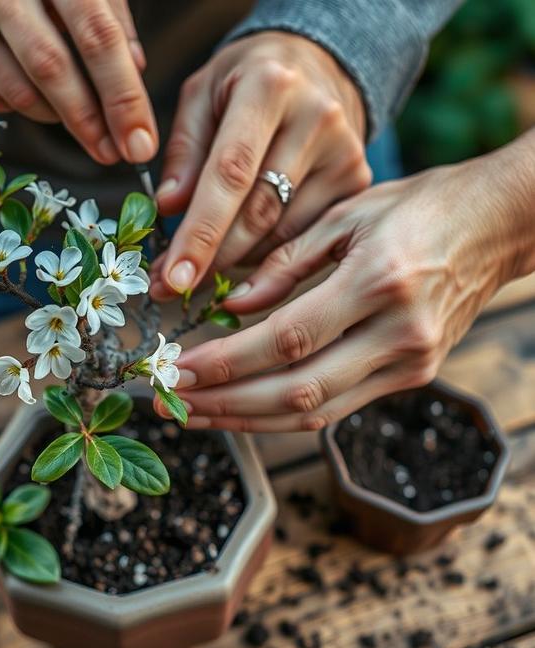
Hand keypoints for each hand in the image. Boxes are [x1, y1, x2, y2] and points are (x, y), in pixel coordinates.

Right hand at [0, 0, 156, 164]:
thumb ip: (111, 20)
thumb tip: (135, 75)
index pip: (97, 38)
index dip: (124, 97)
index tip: (141, 144)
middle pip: (53, 70)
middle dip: (89, 123)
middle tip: (114, 154)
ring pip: (22, 92)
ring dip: (58, 116)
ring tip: (79, 116)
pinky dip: (24, 107)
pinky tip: (37, 94)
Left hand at [150, 31, 370, 299]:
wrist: (319, 63)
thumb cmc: (246, 80)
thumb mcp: (202, 94)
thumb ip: (184, 151)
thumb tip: (170, 209)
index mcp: (269, 86)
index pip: (230, 172)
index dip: (200, 232)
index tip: (173, 277)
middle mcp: (316, 118)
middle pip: (259, 211)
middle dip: (211, 259)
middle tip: (171, 287)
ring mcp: (345, 152)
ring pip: (281, 233)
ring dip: (234, 261)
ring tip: (197, 270)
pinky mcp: (358, 180)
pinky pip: (303, 236)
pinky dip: (265, 253)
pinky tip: (239, 250)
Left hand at [155, 143, 534, 431]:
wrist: (496, 227)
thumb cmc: (420, 209)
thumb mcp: (346, 216)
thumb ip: (283, 263)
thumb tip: (230, 306)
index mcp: (380, 282)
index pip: (287, 339)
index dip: (225, 362)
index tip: (175, 368)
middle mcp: (400, 334)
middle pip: (297, 389)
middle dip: (225, 401)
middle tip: (170, 401)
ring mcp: (410, 363)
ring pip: (314, 411)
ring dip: (246, 418)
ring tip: (193, 412)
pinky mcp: (411, 377)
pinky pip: (335, 408)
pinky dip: (282, 413)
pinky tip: (240, 408)